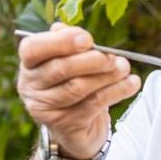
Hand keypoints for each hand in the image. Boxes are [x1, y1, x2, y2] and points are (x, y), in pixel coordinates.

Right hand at [17, 23, 141, 158]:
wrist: (81, 127)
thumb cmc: (75, 85)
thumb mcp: (72, 61)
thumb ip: (71, 44)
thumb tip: (75, 32)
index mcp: (29, 65)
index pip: (32, 49)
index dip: (60, 42)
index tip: (88, 39)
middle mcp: (30, 88)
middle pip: (59, 69)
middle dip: (91, 60)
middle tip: (112, 57)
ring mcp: (45, 110)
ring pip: (78, 88)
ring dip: (106, 76)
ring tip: (124, 68)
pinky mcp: (65, 125)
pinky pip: (94, 104)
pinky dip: (116, 91)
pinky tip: (131, 84)